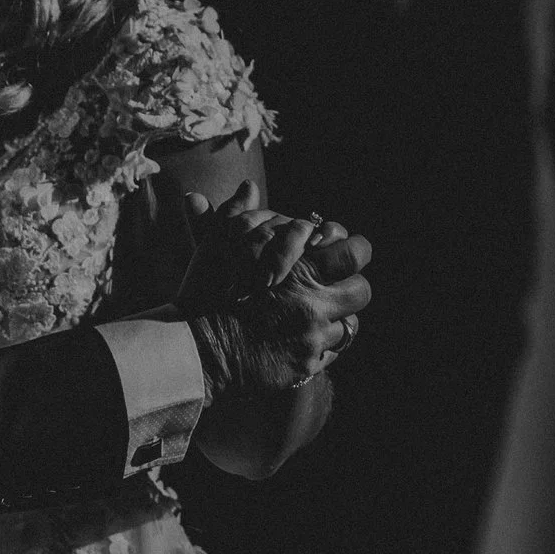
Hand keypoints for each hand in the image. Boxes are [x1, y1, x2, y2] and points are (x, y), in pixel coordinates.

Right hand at [182, 188, 372, 392]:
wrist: (193, 350)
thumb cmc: (203, 293)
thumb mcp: (218, 246)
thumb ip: (236, 213)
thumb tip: (247, 186)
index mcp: (300, 271)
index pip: (354, 253)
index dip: (354, 250)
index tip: (346, 251)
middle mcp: (313, 306)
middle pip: (361, 291)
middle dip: (351, 286)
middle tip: (336, 285)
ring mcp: (310, 339)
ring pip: (349, 326)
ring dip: (337, 318)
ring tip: (317, 314)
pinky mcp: (304, 367)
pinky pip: (330, 354)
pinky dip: (321, 345)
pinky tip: (301, 338)